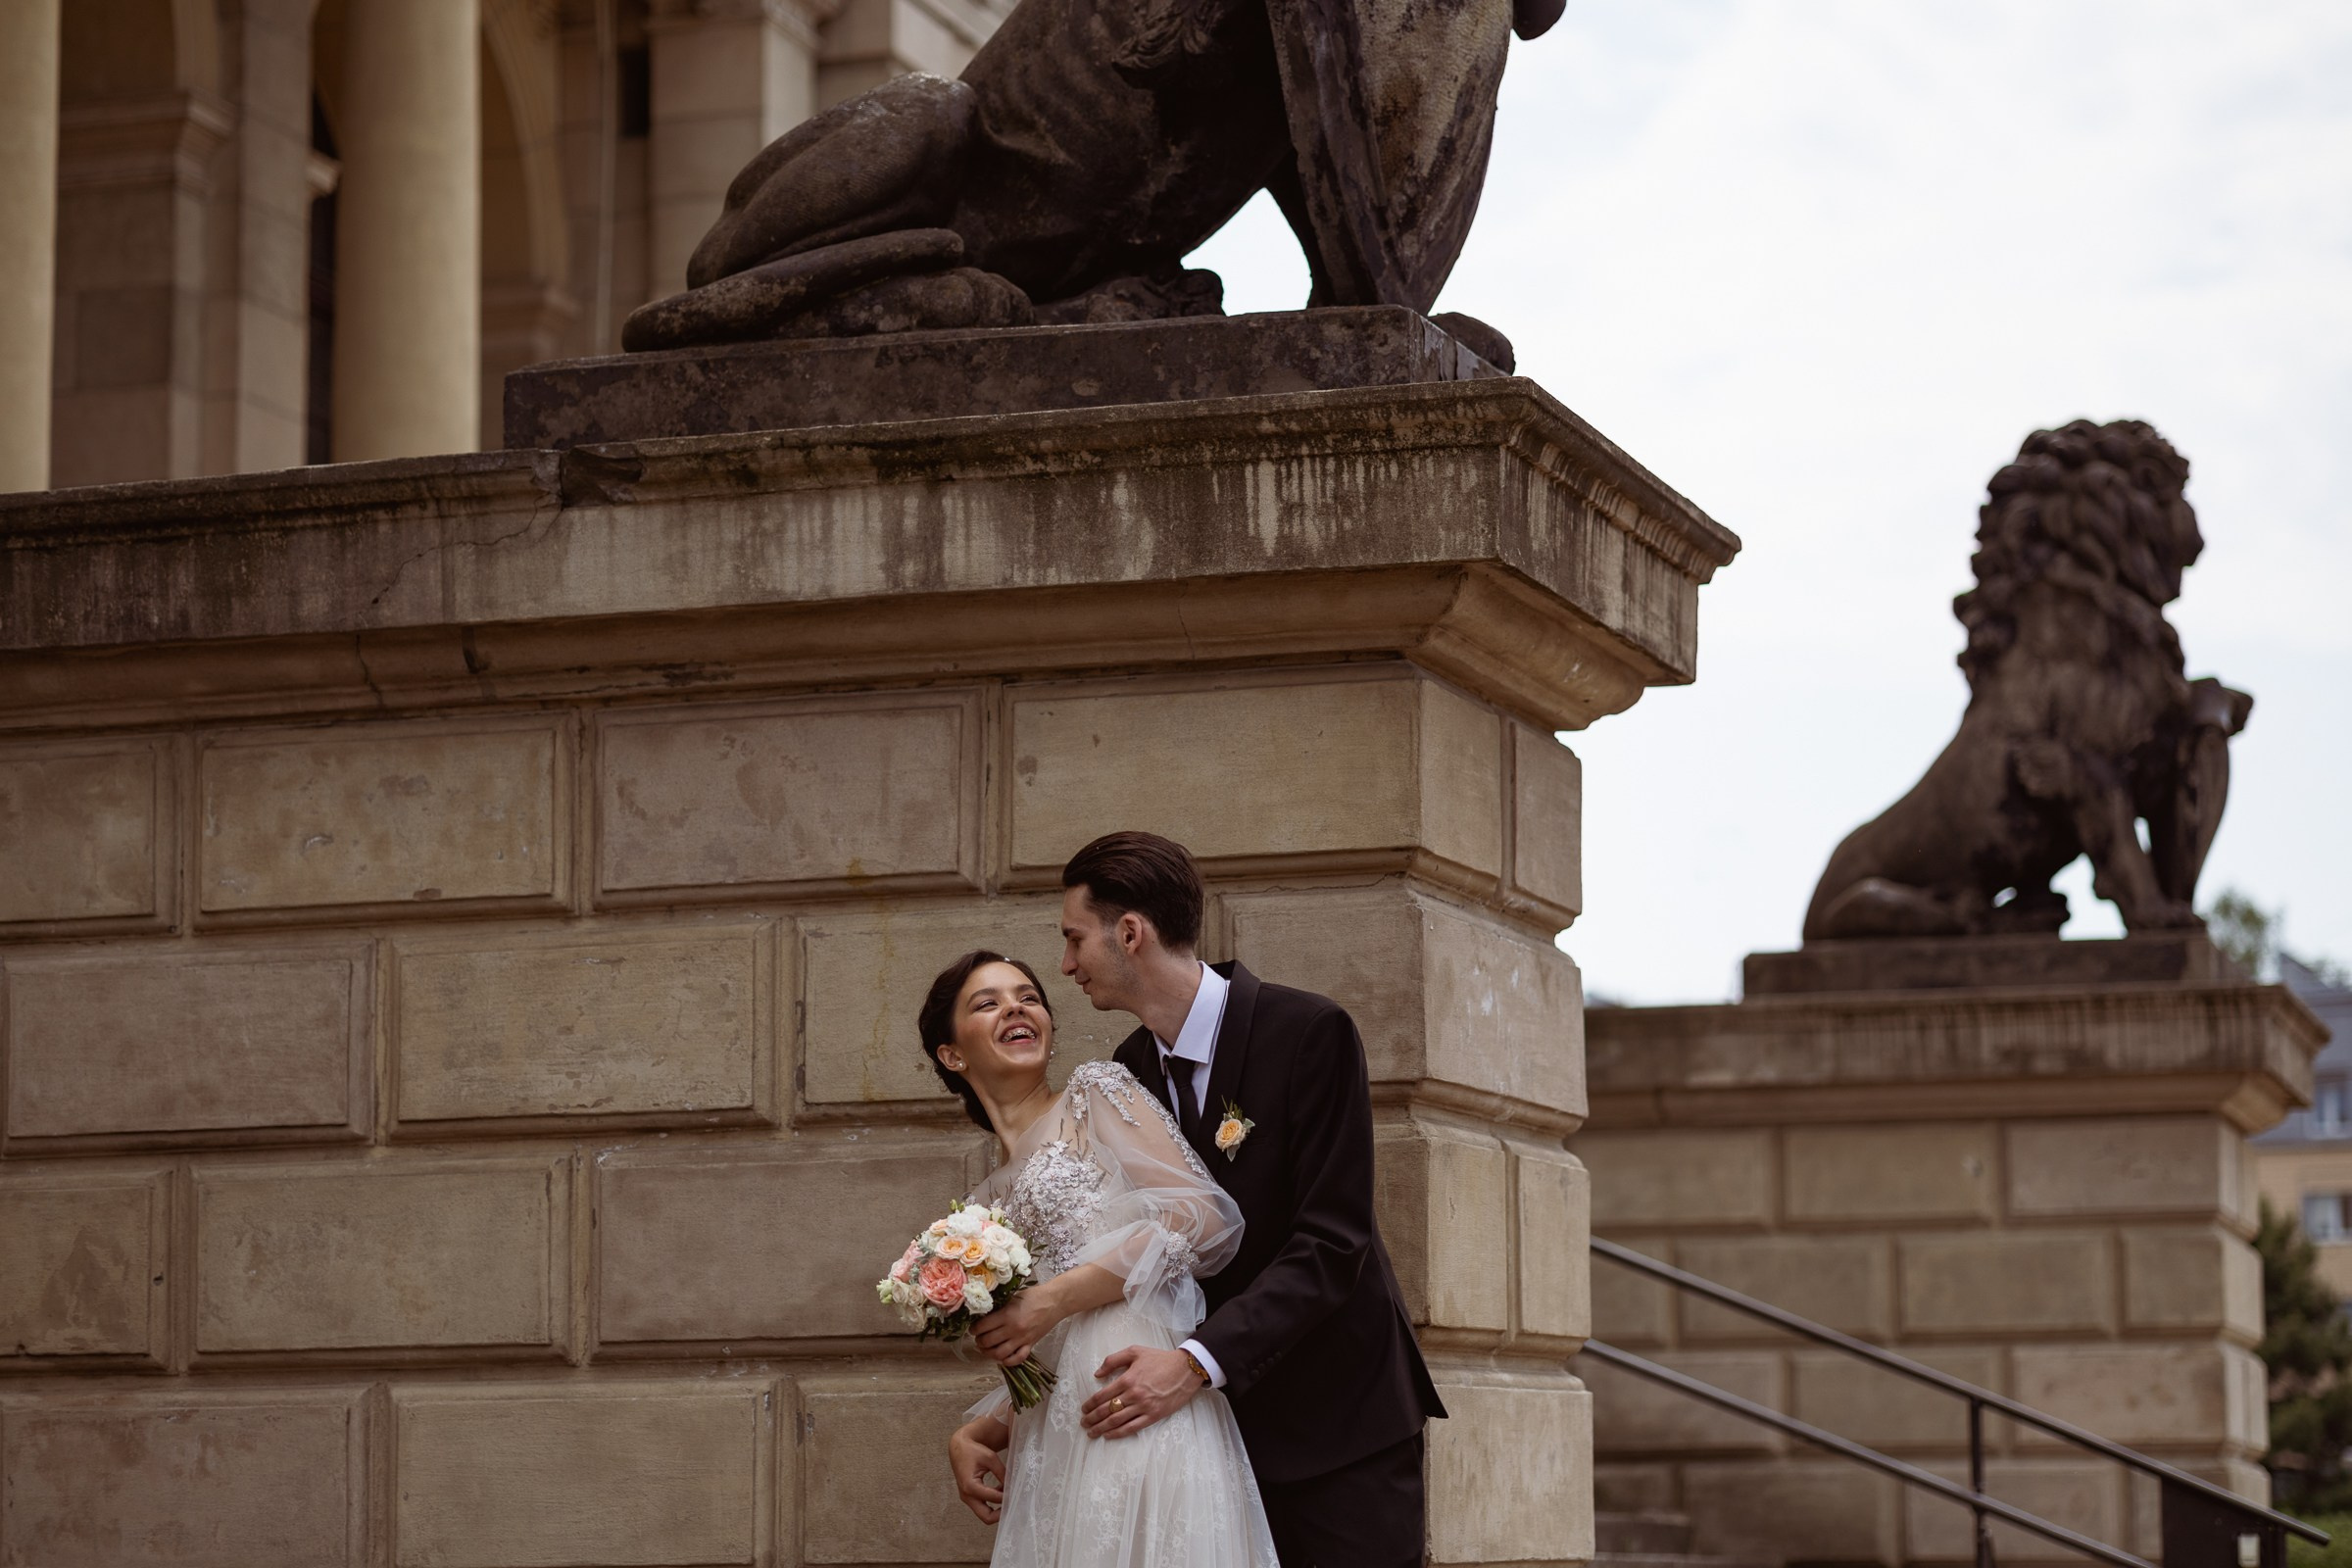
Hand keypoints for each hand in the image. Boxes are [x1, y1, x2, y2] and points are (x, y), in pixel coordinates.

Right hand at [949, 1415, 1010, 1524]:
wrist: (959, 1448)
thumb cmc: (973, 1451)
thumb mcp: (990, 1458)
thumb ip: (1002, 1473)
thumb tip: (1013, 1486)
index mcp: (970, 1485)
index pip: (993, 1498)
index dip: (1007, 1497)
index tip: (1018, 1494)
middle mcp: (966, 1495)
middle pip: (986, 1517)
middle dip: (1001, 1514)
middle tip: (1014, 1505)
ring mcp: (966, 1498)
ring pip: (984, 1515)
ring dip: (998, 1510)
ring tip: (1010, 1498)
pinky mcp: (969, 1497)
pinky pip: (982, 1507)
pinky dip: (993, 1505)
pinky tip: (1001, 1493)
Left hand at [974, 1282, 1062, 1366]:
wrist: (1055, 1301)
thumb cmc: (1034, 1296)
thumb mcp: (1013, 1297)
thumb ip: (1000, 1308)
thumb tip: (984, 1316)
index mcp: (1007, 1315)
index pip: (983, 1327)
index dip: (974, 1329)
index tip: (973, 1329)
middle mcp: (1013, 1330)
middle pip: (988, 1342)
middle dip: (979, 1341)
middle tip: (978, 1338)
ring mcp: (1022, 1339)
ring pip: (999, 1354)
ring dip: (989, 1353)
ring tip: (986, 1348)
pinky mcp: (1031, 1345)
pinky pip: (1017, 1359)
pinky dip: (1007, 1361)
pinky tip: (1002, 1357)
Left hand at [1080, 1346, 1203, 1438]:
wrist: (1186, 1369)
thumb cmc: (1160, 1359)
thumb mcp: (1135, 1351)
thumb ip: (1113, 1360)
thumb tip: (1097, 1374)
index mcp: (1127, 1379)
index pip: (1102, 1395)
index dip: (1090, 1404)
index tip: (1083, 1409)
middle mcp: (1133, 1395)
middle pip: (1107, 1410)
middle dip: (1092, 1418)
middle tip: (1083, 1423)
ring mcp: (1144, 1407)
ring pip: (1117, 1421)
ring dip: (1101, 1428)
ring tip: (1092, 1432)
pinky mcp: (1154, 1416)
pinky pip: (1132, 1428)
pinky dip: (1118, 1433)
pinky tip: (1109, 1435)